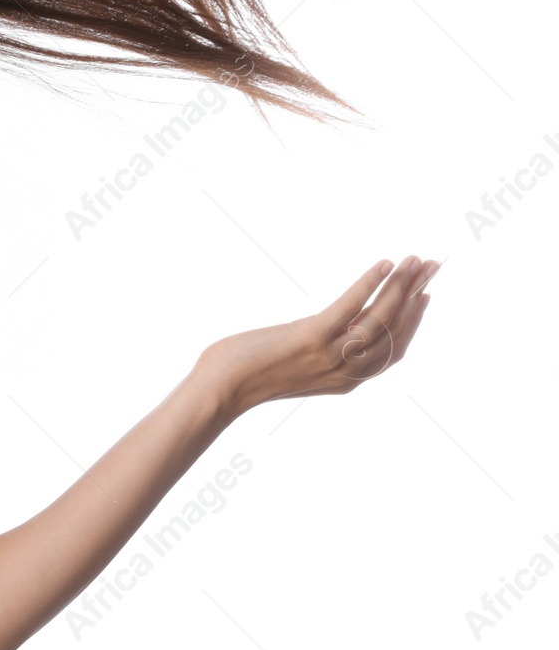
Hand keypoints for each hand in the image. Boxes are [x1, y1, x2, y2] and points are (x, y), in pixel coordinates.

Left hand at [198, 256, 439, 419]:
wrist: (220, 388)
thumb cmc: (248, 372)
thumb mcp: (297, 362)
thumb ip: (324, 346)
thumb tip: (340, 320)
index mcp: (346, 381)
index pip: (395, 351)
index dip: (414, 322)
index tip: (425, 295)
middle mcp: (346, 373)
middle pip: (394, 330)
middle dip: (415, 295)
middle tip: (431, 267)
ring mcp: (330, 356)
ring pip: (379, 317)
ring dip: (401, 285)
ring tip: (414, 261)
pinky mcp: (311, 338)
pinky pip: (350, 306)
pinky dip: (370, 283)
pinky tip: (383, 264)